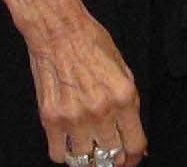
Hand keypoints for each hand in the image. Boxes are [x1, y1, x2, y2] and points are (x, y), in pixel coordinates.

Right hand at [26, 10, 146, 166]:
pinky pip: (59, 154)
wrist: (59, 31)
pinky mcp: (50, 119)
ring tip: (88, 142)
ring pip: (85, 160)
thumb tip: (135, 136)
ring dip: (88, 155)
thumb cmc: (91, 44)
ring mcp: (74, 117)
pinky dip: (65, 153)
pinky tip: (69, 141)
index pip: (134, 145)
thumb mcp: (123, 70)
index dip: (134, 158)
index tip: (129, 159)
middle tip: (108, 150)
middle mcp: (101, 110)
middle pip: (111, 157)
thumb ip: (131, 104)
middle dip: (112, 157)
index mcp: (124, 96)